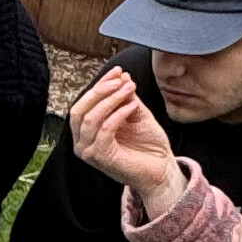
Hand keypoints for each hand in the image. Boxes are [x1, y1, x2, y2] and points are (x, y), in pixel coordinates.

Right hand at [68, 66, 184, 217]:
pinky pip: (105, 130)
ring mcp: (89, 151)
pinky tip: (133, 106)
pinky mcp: (100, 158)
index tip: (117, 71)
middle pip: (79, 110)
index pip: (84, 103)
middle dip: (100, 90)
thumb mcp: (136, 114)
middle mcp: (82, 142)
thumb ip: (125, 97)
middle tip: (120, 79)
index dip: (99, 84)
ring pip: (90, 119)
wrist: (161, 170)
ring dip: (110, 99)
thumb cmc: (148, 145)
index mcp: (86, 131)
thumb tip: (121, 76)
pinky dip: (118, 114)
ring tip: (130, 89)